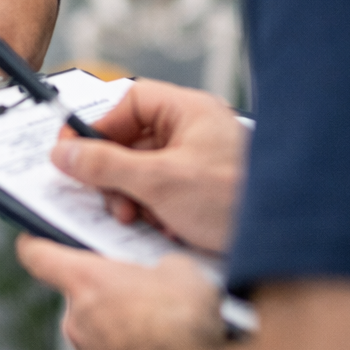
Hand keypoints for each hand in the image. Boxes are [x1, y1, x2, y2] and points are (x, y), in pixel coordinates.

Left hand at [16, 235, 224, 349]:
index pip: (37, 255)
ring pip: (100, 328)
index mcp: (84, 281)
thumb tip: (164, 272)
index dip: (34, 243)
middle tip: (144, 287)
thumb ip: (159, 264)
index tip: (34, 238)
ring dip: (124, 324)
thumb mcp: (180, 271)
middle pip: (80, 294)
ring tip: (166, 324)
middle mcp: (75, 319)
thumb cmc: (179, 323)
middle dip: (108, 289)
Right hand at [56, 79, 246, 251]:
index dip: (96, 127)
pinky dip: (153, 211)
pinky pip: (161, 194)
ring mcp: (200, 163)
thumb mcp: (158, 182)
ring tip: (135, 218)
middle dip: (113, 173)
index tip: (70, 152)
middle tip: (106, 198)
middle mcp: (195, 132)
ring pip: (143, 172)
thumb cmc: (236, 201)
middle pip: (131, 140)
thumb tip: (64, 155)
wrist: (285, 245)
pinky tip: (163, 228)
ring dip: (131, 197)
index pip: (128, 104)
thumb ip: (104, 165)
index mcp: (189, 111)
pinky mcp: (203, 193)